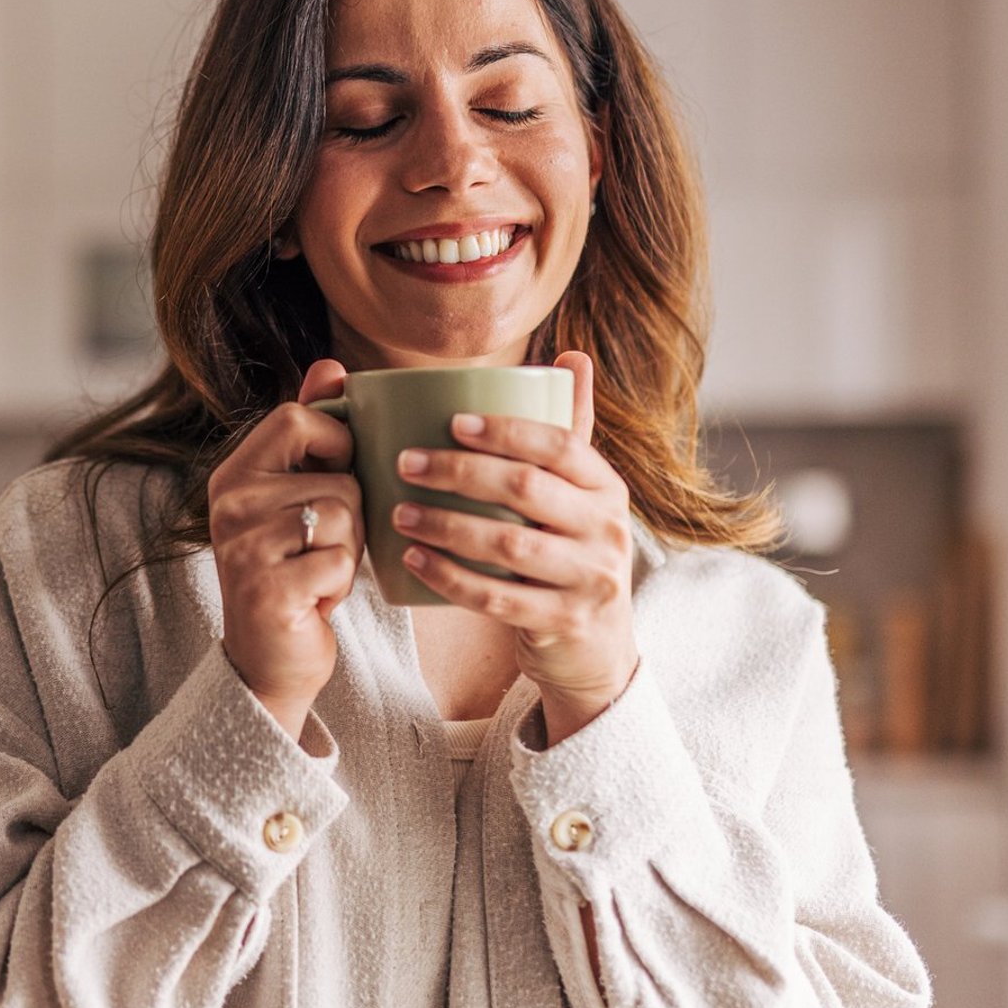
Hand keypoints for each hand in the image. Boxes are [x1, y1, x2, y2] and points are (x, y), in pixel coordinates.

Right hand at [208, 359, 364, 740]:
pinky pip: (340, 562)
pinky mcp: (266, 588)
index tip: (332, 481)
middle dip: (351, 518)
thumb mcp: (300, 495)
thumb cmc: (295, 571)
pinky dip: (340, 586)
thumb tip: (331, 364)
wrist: (269, 660)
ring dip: (348, 554)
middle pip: (338, 477)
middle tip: (318, 550)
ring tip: (316, 574)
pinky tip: (314, 601)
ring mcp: (243, 545)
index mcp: (235, 472)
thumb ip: (313, 430)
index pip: (300, 417)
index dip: (337, 445)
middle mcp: (230, 503)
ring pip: (345, 518)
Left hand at [392, 351, 637, 744]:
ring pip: (508, 543)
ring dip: (445, 524)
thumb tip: (571, 357)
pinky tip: (412, 560)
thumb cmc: (571, 555)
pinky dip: (450, 577)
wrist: (595, 649)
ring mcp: (590, 580)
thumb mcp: (582, 497)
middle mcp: (608, 530)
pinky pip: (497, 597)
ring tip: (399, 511)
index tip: (451, 421)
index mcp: (607, 488)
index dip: (507, 430)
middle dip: (459, 472)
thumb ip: (570, 432)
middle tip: (405, 463)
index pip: (561, 445)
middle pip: (526, 488)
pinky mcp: (564, 622)